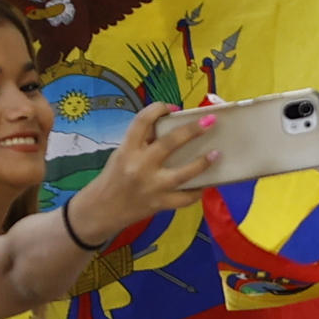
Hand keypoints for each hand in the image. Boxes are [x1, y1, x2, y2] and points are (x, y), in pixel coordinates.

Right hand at [78, 104, 215, 232]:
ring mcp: (152, 187)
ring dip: (203, 163)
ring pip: (184, 173)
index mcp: (127, 150)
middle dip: (192, 130)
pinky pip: (184, 198)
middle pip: (170, 143)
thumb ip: (142, 142)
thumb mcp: (122, 154)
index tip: (173, 108)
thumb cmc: (113, 177)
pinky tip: (204, 184)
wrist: (102, 210)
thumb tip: (170, 126)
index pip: (143, 121)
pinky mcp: (160, 204)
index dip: (159, 109)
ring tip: (216, 153)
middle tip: (210, 121)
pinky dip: (196, 191)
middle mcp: (140, 166)